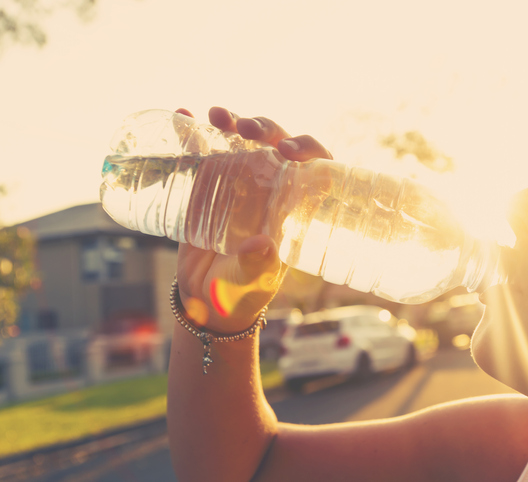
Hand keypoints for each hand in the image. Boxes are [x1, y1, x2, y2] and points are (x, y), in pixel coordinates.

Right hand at [174, 106, 331, 333]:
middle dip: (266, 129)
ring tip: (215, 116)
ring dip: (232, 122)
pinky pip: (204, 152)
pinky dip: (193, 132)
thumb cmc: (240, 295)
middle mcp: (271, 190)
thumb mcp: (250, 284)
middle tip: (245, 129)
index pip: (315, 169)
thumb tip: (263, 244)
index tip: (290, 149)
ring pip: (243, 142)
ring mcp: (239, 184)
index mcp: (294, 209)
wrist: (204, 301)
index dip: (310, 150)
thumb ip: (256, 267)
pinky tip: (182, 118)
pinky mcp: (208, 186)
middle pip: (277, 145)